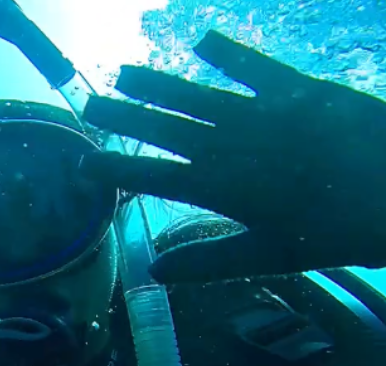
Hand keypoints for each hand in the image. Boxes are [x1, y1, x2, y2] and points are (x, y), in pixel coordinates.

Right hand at [80, 31, 385, 283]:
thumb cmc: (333, 231)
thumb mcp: (268, 256)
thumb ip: (208, 261)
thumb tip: (155, 270)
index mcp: (221, 187)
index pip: (154, 176)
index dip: (116, 169)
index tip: (82, 162)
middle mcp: (229, 143)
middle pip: (164, 128)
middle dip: (124, 118)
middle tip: (88, 104)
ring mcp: (260, 110)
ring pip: (194, 94)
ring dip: (156, 84)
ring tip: (123, 74)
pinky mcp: (295, 87)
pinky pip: (251, 65)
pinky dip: (225, 53)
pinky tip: (200, 43)